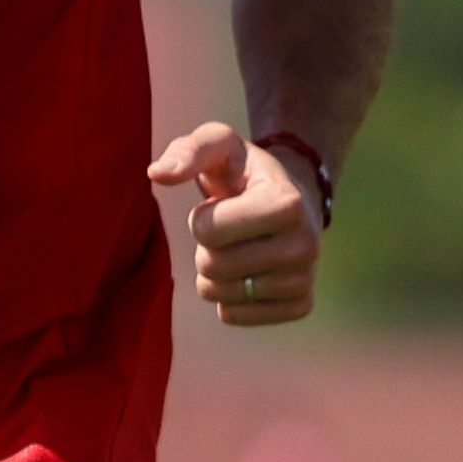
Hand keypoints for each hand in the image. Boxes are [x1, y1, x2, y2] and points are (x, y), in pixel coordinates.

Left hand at [147, 120, 320, 326]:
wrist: (289, 198)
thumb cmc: (244, 171)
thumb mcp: (219, 145)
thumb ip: (187, 151)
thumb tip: (157, 173)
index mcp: (288, 203)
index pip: (207, 232)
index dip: (201, 217)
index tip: (224, 204)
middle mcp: (305, 245)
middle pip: (212, 266)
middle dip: (206, 247)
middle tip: (229, 230)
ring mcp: (304, 280)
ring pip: (220, 295)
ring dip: (214, 272)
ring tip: (238, 247)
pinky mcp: (299, 306)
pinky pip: (233, 316)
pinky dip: (228, 297)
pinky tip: (247, 271)